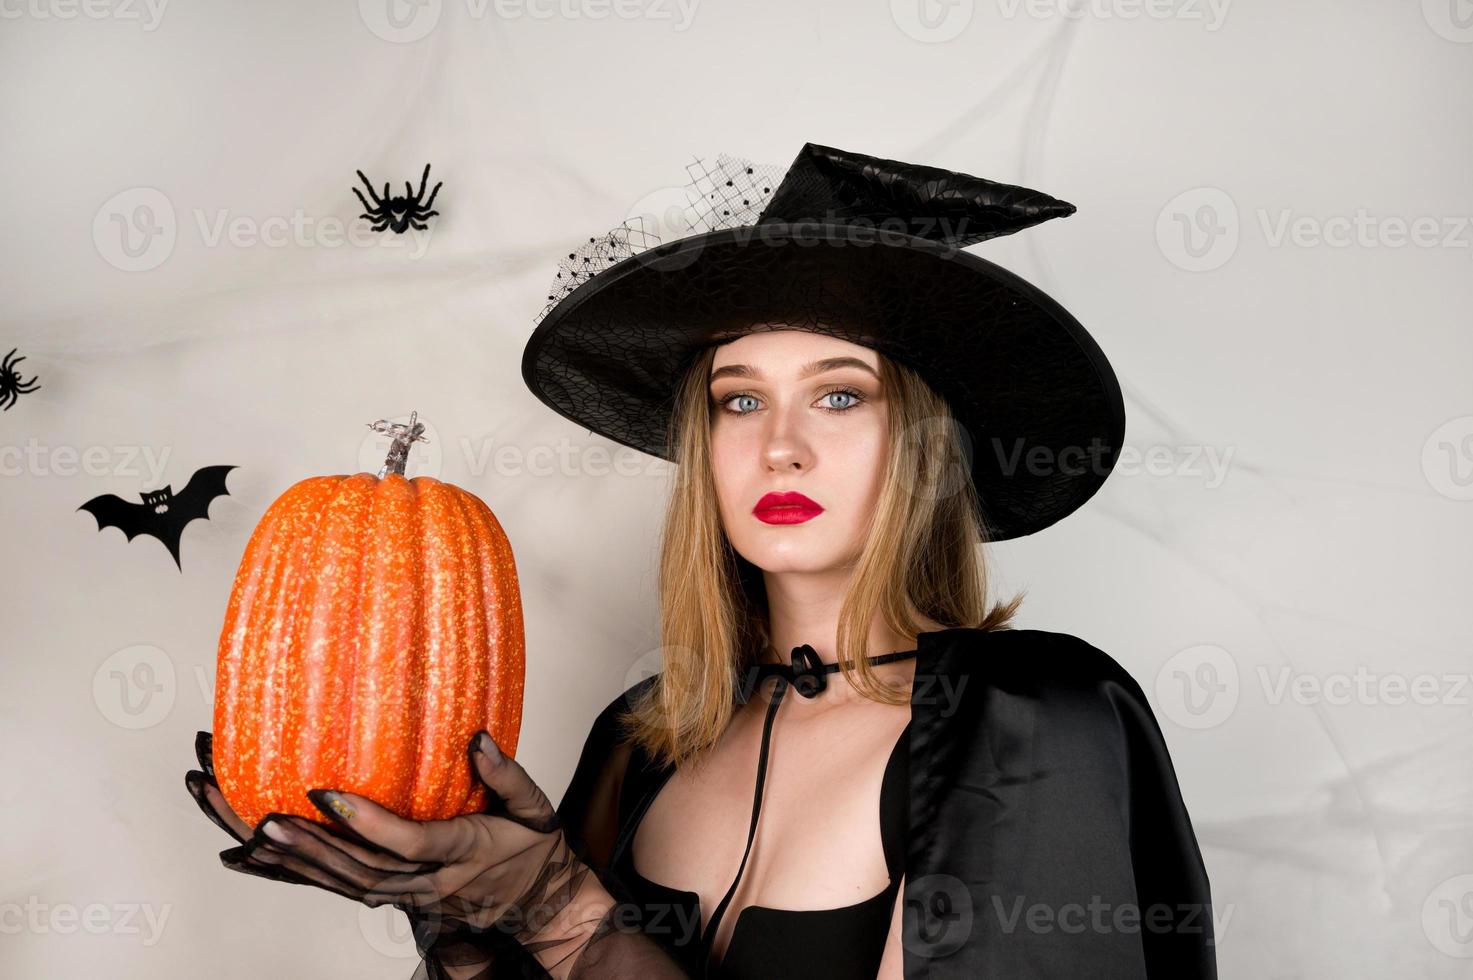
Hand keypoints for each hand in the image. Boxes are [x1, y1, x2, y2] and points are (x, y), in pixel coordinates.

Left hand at [186, 729, 602, 957]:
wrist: (535, 906)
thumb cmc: (531, 851)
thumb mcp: (534, 810)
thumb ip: (507, 777)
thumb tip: (477, 739)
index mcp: (460, 853)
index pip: (408, 842)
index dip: (365, 821)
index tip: (325, 792)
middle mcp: (424, 882)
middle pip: (358, 868)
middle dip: (308, 844)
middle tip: (261, 816)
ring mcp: (401, 895)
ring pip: (337, 882)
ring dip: (288, 859)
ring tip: (242, 828)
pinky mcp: (386, 897)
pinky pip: (330, 889)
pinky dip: (283, 875)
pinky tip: (241, 856)